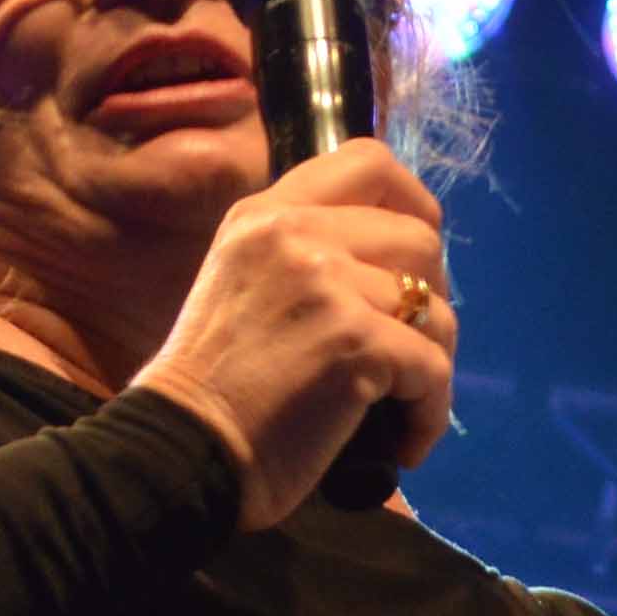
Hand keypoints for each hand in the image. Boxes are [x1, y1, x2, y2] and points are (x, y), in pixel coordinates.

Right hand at [125, 138, 453, 527]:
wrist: (181, 453)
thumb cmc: (213, 391)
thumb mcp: (243, 285)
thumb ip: (305, 258)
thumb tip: (397, 265)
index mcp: (264, 215)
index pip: (368, 162)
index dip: (413, 203)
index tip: (417, 254)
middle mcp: (293, 234)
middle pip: (419, 239)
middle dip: (431, 298)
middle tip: (408, 348)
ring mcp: (326, 283)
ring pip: (436, 308)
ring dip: (434, 362)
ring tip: (403, 404)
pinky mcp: (355, 341)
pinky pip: (434, 369)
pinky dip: (430, 414)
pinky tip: (405, 443)